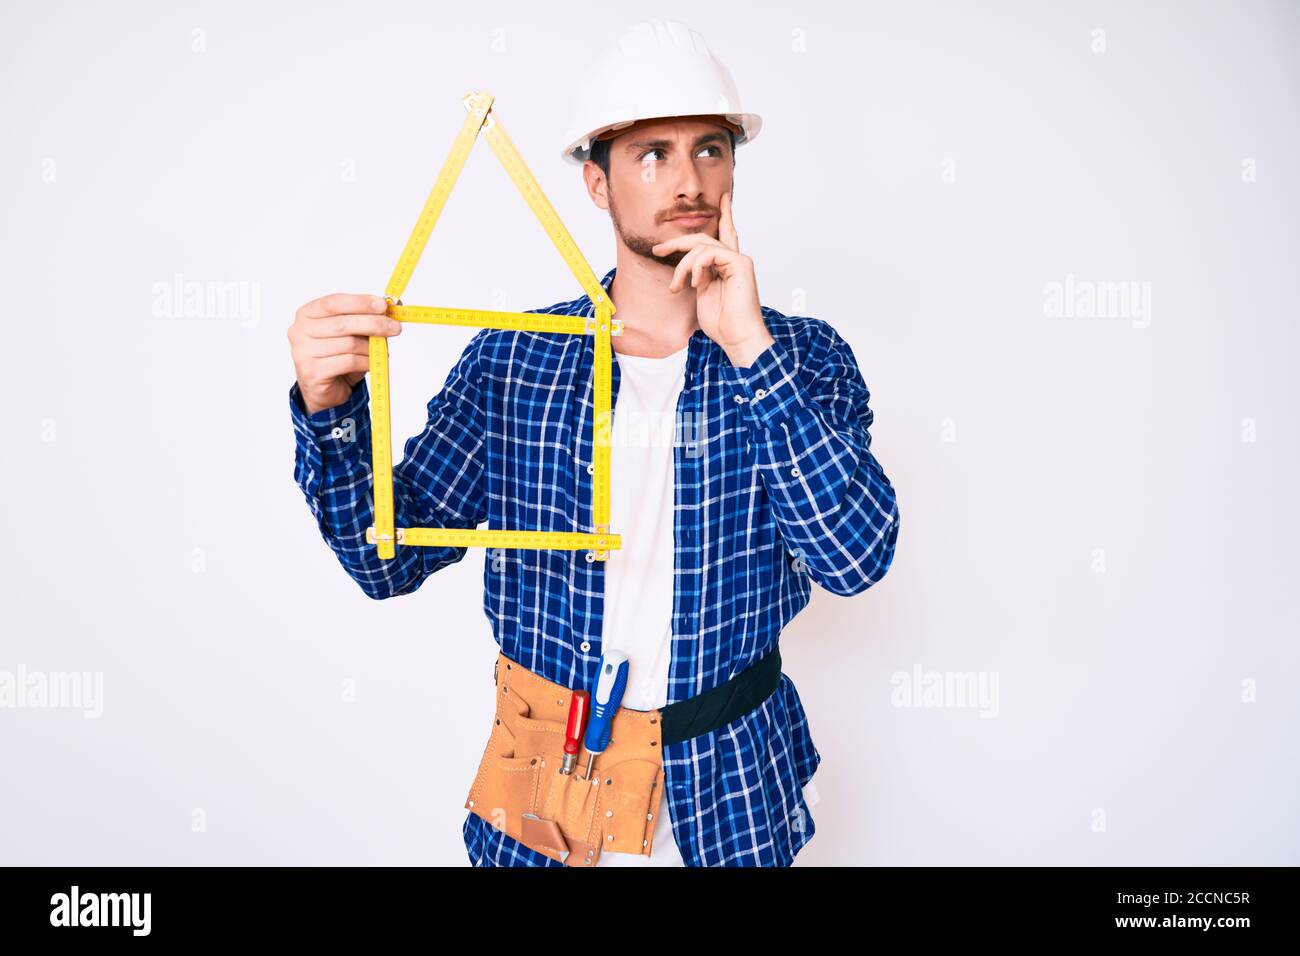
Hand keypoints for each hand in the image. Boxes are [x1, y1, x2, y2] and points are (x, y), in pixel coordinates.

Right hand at [288, 293, 401, 413]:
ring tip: (382, 351)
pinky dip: (366, 362)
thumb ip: (369, 317)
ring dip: (372, 347)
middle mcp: (299, 330)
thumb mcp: (353, 333)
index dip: (360, 303)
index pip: (335, 302)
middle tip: (396, 328)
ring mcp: (303, 351)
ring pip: (348, 344)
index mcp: (307, 314)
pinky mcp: (312, 371)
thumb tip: (394, 304)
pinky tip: (372, 363)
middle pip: (343, 323)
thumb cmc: (337, 356)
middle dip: (374, 324)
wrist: (323, 389)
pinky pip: (348, 362)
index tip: (383, 305)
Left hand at [651, 191, 773, 366]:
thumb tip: (691, 269)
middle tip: (658, 249)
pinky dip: (696, 267)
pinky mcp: (740, 263)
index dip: (726, 214)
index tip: (724, 196)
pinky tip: (697, 283)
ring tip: (678, 286)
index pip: (727, 234)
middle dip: (677, 242)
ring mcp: (739, 260)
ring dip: (682, 266)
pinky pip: (708, 253)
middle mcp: (735, 260)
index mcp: (728, 267)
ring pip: (700, 245)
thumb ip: (700, 276)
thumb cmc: (723, 324)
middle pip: (702, 238)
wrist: (738, 338)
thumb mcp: (704, 296)